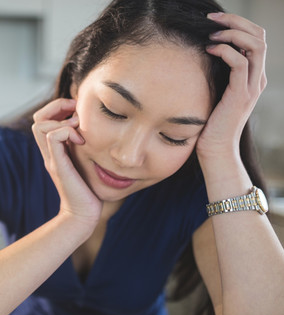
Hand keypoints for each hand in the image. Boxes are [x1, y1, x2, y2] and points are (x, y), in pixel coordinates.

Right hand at [32, 98, 102, 225]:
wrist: (83, 215)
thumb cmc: (88, 190)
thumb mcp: (85, 162)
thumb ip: (82, 148)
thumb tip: (93, 131)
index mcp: (53, 151)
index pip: (42, 120)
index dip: (57, 109)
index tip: (77, 113)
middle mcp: (49, 153)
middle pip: (37, 119)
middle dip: (57, 107)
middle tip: (76, 112)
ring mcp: (51, 158)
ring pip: (40, 125)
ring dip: (61, 120)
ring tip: (78, 130)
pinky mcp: (58, 165)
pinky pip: (53, 137)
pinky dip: (67, 132)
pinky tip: (81, 142)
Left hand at [196, 12, 266, 159]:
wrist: (214, 149)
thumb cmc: (208, 122)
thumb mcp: (213, 92)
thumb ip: (214, 74)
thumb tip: (200, 53)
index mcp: (252, 76)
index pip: (256, 38)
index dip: (238, 24)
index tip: (214, 21)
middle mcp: (256, 78)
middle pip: (260, 36)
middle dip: (237, 21)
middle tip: (213, 19)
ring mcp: (251, 86)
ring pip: (256, 45)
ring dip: (233, 33)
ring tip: (211, 35)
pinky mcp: (241, 94)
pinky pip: (240, 63)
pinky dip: (225, 51)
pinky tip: (209, 50)